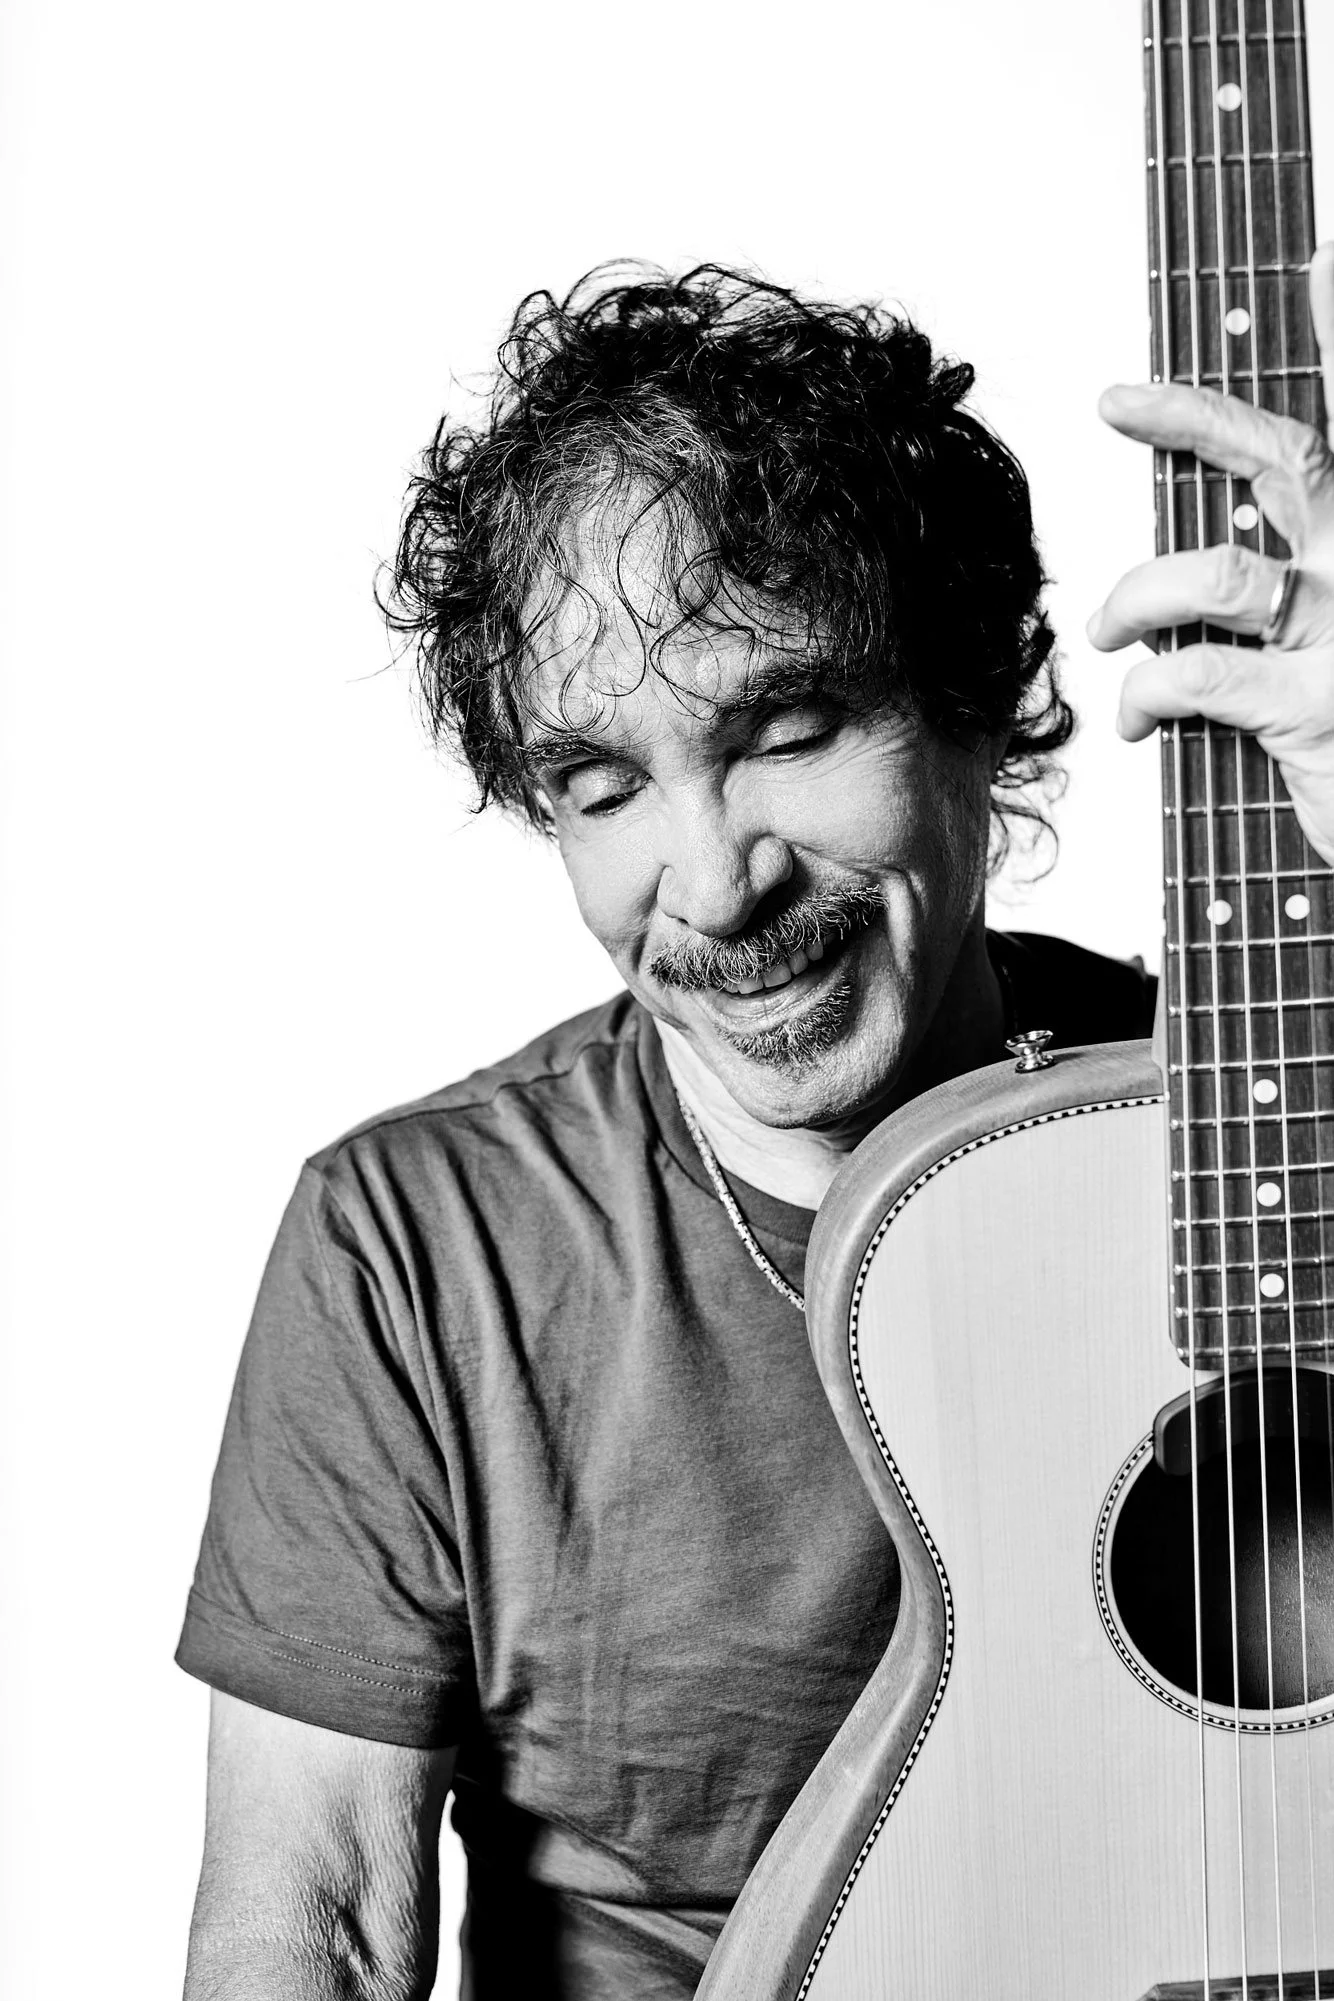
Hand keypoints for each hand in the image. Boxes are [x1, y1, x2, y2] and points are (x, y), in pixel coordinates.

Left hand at [1086, 242, 1333, 861]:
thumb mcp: (1322, 643)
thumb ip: (1274, 582)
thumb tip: (1195, 548)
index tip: (1321, 249)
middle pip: (1288, 456)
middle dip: (1194, 415)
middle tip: (1119, 399)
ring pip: (1214, 574)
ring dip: (1137, 597)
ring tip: (1109, 629)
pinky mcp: (1317, 708)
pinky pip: (1196, 676)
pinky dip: (1143, 696)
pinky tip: (1136, 722)